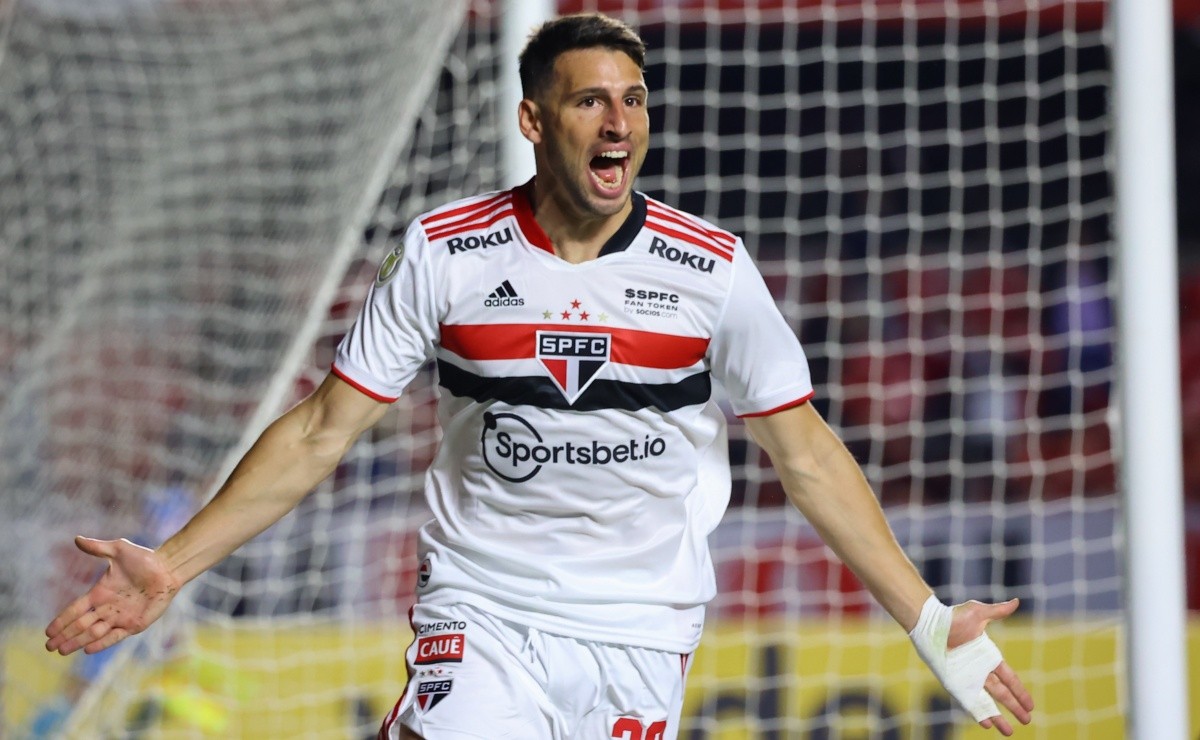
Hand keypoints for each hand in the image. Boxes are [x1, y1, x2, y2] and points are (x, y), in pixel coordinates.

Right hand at [44, 536, 180, 655]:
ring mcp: (120, 617)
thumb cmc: (144, 559)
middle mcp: (106, 607)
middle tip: (49, 647)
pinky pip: (114, 636)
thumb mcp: (119, 550)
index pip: (75, 609)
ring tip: (61, 651)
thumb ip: (98, 548)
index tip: (48, 631)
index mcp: (99, 592)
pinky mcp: (134, 624)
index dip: (61, 620)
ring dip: (77, 641)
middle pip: (80, 625)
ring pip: (93, 633)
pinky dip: (101, 643)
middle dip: (65, 635)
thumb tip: (77, 539)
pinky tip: (87, 649)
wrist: (168, 569)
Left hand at [947, 599, 1034, 735]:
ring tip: (1009, 732)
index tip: (1030, 704)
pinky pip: (968, 700)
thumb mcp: (978, 613)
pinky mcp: (954, 682)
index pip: (1009, 678)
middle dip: (1015, 707)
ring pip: (987, 701)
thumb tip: (1017, 602)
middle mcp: (979, 670)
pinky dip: (977, 712)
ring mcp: (967, 677)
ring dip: (998, 717)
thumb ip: (998, 611)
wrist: (929, 622)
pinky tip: (986, 724)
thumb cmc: (952, 616)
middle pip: (1002, 694)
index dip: (1020, 691)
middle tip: (1027, 721)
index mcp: (988, 656)